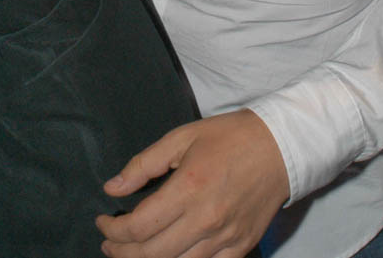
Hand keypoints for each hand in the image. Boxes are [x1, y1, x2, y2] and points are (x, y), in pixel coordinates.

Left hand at [96, 110, 287, 257]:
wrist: (280, 147)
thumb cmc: (229, 137)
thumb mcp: (181, 137)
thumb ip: (143, 164)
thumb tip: (111, 188)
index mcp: (189, 188)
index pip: (138, 226)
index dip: (113, 230)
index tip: (102, 222)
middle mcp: (206, 220)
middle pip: (151, 254)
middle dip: (121, 251)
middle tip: (109, 241)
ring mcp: (225, 238)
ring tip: (131, 252)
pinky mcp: (240, 247)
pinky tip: (167, 256)